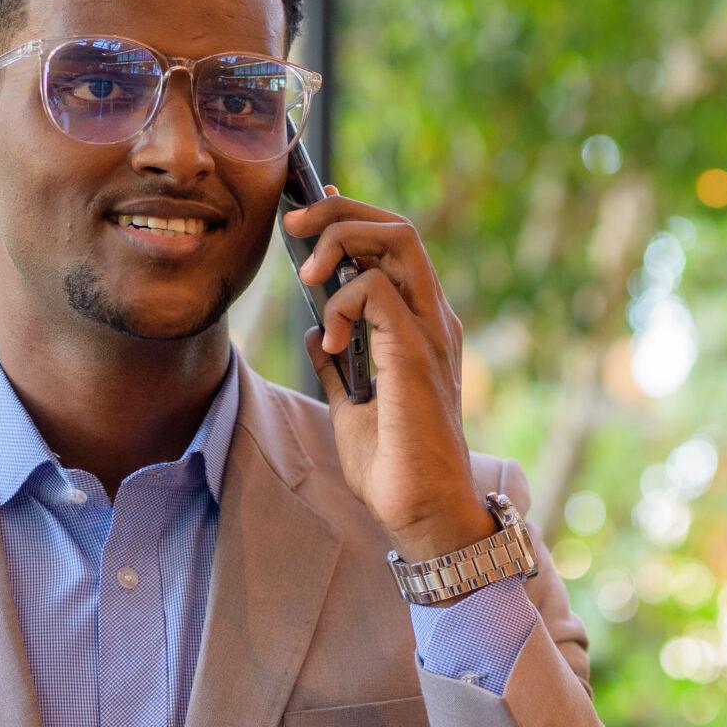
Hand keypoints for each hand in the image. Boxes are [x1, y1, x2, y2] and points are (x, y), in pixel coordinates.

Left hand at [285, 188, 494, 566]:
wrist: (421, 512)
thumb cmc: (394, 468)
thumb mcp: (351, 407)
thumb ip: (339, 367)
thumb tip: (317, 336)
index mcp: (420, 328)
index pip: (394, 249)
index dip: (352, 219)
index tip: (310, 214)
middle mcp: (432, 319)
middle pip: (397, 228)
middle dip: (340, 213)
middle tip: (294, 225)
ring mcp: (429, 331)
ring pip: (396, 239)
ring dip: (341, 241)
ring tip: (309, 274)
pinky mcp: (416, 351)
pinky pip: (378, 288)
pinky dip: (343, 301)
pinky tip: (331, 340)